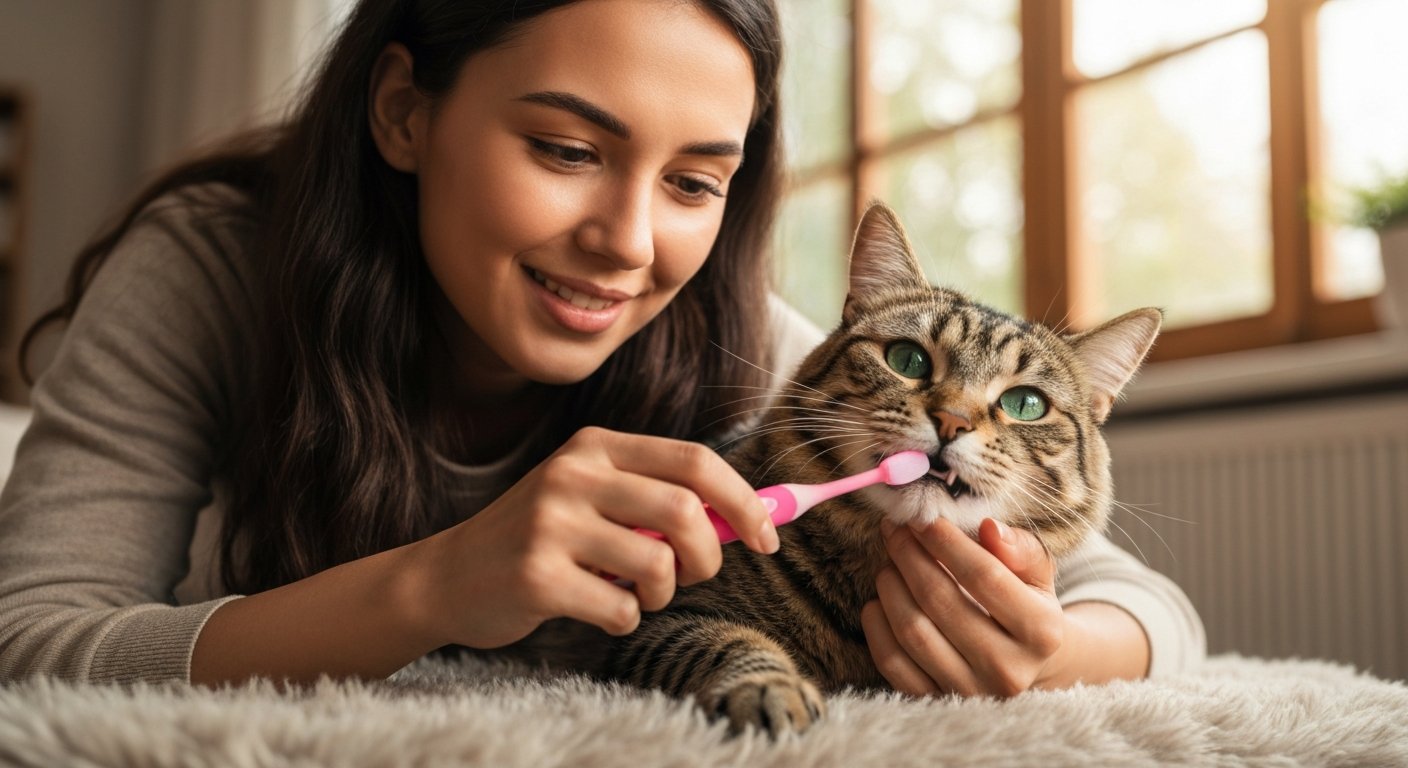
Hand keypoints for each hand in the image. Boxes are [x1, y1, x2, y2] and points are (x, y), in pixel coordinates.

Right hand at [406, 427, 778, 649]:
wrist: (448, 577)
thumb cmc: (541, 540)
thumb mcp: (592, 498)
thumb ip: (659, 499)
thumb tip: (749, 519)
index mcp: (596, 447)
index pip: (695, 461)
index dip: (744, 500)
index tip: (768, 537)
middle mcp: (574, 474)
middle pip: (686, 511)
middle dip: (708, 557)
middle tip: (692, 576)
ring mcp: (551, 523)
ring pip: (659, 566)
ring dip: (663, 594)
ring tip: (635, 593)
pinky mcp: (537, 575)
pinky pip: (622, 608)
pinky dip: (624, 619)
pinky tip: (595, 608)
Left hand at [861, 517, 1063, 696]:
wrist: (1029, 668)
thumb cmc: (1029, 608)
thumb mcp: (1039, 576)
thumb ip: (1021, 548)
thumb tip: (988, 528)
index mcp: (1042, 633)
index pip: (985, 577)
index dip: (946, 542)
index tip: (923, 518)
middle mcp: (1008, 670)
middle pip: (940, 602)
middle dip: (909, 557)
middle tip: (894, 531)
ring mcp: (970, 693)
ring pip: (912, 632)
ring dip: (890, 587)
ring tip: (889, 562)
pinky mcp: (936, 703)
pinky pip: (892, 663)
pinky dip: (877, 625)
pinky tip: (880, 600)